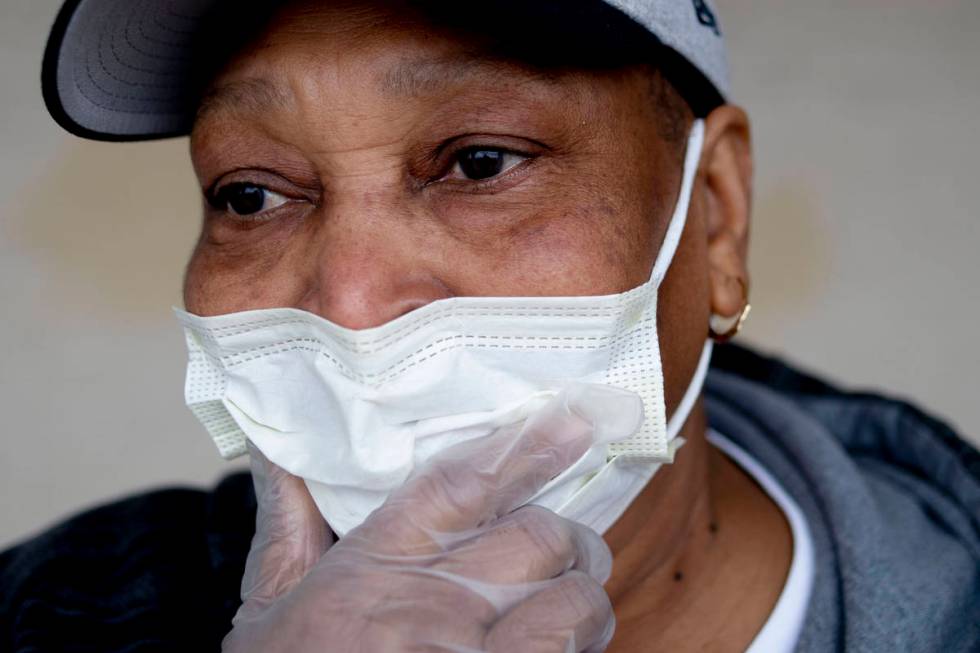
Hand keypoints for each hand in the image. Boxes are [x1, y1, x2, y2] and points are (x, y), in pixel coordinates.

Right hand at [224, 384, 642, 651]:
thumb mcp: (269, 604)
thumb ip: (286, 521)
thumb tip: (273, 446)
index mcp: (378, 561)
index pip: (466, 482)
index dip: (528, 447)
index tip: (573, 424)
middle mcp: (431, 601)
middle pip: (539, 535)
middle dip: (563, 542)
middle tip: (561, 553)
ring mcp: (469, 652)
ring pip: (572, 601)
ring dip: (580, 603)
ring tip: (567, 608)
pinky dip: (576, 649)